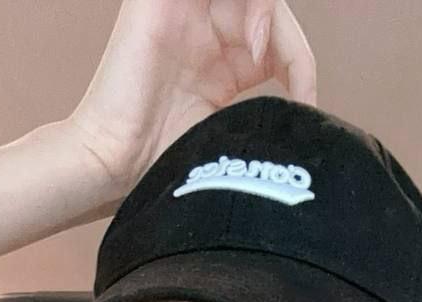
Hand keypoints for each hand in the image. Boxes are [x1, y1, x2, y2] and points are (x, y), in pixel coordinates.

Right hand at [66, 0, 316, 200]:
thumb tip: (309, 128)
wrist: (112, 166)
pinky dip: (252, 4)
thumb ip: (265, 119)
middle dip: (289, 39)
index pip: (278, 38)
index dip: (302, 65)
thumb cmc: (162, 165)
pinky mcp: (161, 0)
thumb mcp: (230, 137)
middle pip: (266, 7)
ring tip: (264, 57)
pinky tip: (253, 43)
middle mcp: (202, 29)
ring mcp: (182, 10)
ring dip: (269, 14)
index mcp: (220, 60)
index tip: (306, 107)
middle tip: (292, 80)